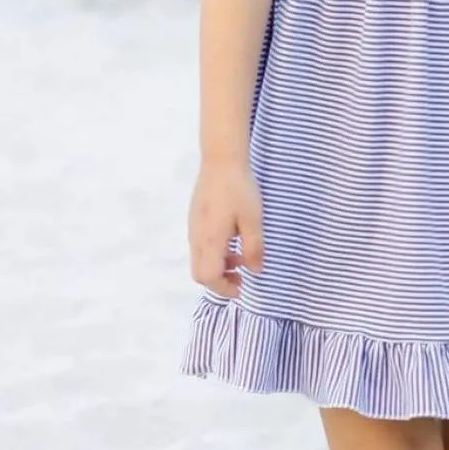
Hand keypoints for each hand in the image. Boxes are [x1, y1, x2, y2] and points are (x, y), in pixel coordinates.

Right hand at [188, 159, 263, 296]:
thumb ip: (254, 248)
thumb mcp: (253, 221)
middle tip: (241, 275)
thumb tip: (256, 270)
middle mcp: (196, 238)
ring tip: (242, 256)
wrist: (221, 161)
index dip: (224, 288)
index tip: (242, 286)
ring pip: (200, 260)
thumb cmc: (240, 190)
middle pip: (200, 273)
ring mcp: (193, 228)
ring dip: (219, 265)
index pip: (208, 277)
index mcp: (210, 241)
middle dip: (220, 281)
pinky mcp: (195, 219)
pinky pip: (201, 246)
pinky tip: (233, 239)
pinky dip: (215, 253)